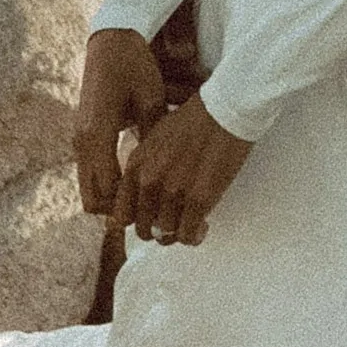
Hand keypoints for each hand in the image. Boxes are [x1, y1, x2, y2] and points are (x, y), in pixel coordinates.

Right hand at [75, 29, 169, 217]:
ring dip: (112, 199)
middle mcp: (83, 142)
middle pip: (92, 199)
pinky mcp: (84, 136)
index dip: (130, 208)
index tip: (158, 213)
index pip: (107, 191)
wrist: (110, 41)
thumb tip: (165, 176)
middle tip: (153, 212)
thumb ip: (153, 139)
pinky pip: (91, 174)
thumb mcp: (151, 101)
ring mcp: (80, 140)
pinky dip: (108, 185)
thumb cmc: (134, 67)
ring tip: (146, 202)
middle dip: (119, 211)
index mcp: (97, 135)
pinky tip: (135, 183)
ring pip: (89, 189)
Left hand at [122, 92, 253, 246]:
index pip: (121, 213)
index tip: (150, 220)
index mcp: (136, 165)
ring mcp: (173, 192)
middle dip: (157, 230)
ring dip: (178, 233)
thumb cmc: (195, 119)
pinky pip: (188, 234)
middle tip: (173, 224)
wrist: (225, 111)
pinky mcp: (199, 199)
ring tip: (191, 224)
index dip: (135, 221)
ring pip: (166, 234)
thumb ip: (144, 164)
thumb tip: (141, 189)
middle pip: (143, 228)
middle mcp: (149, 182)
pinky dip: (194, 236)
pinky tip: (202, 227)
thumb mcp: (156, 137)